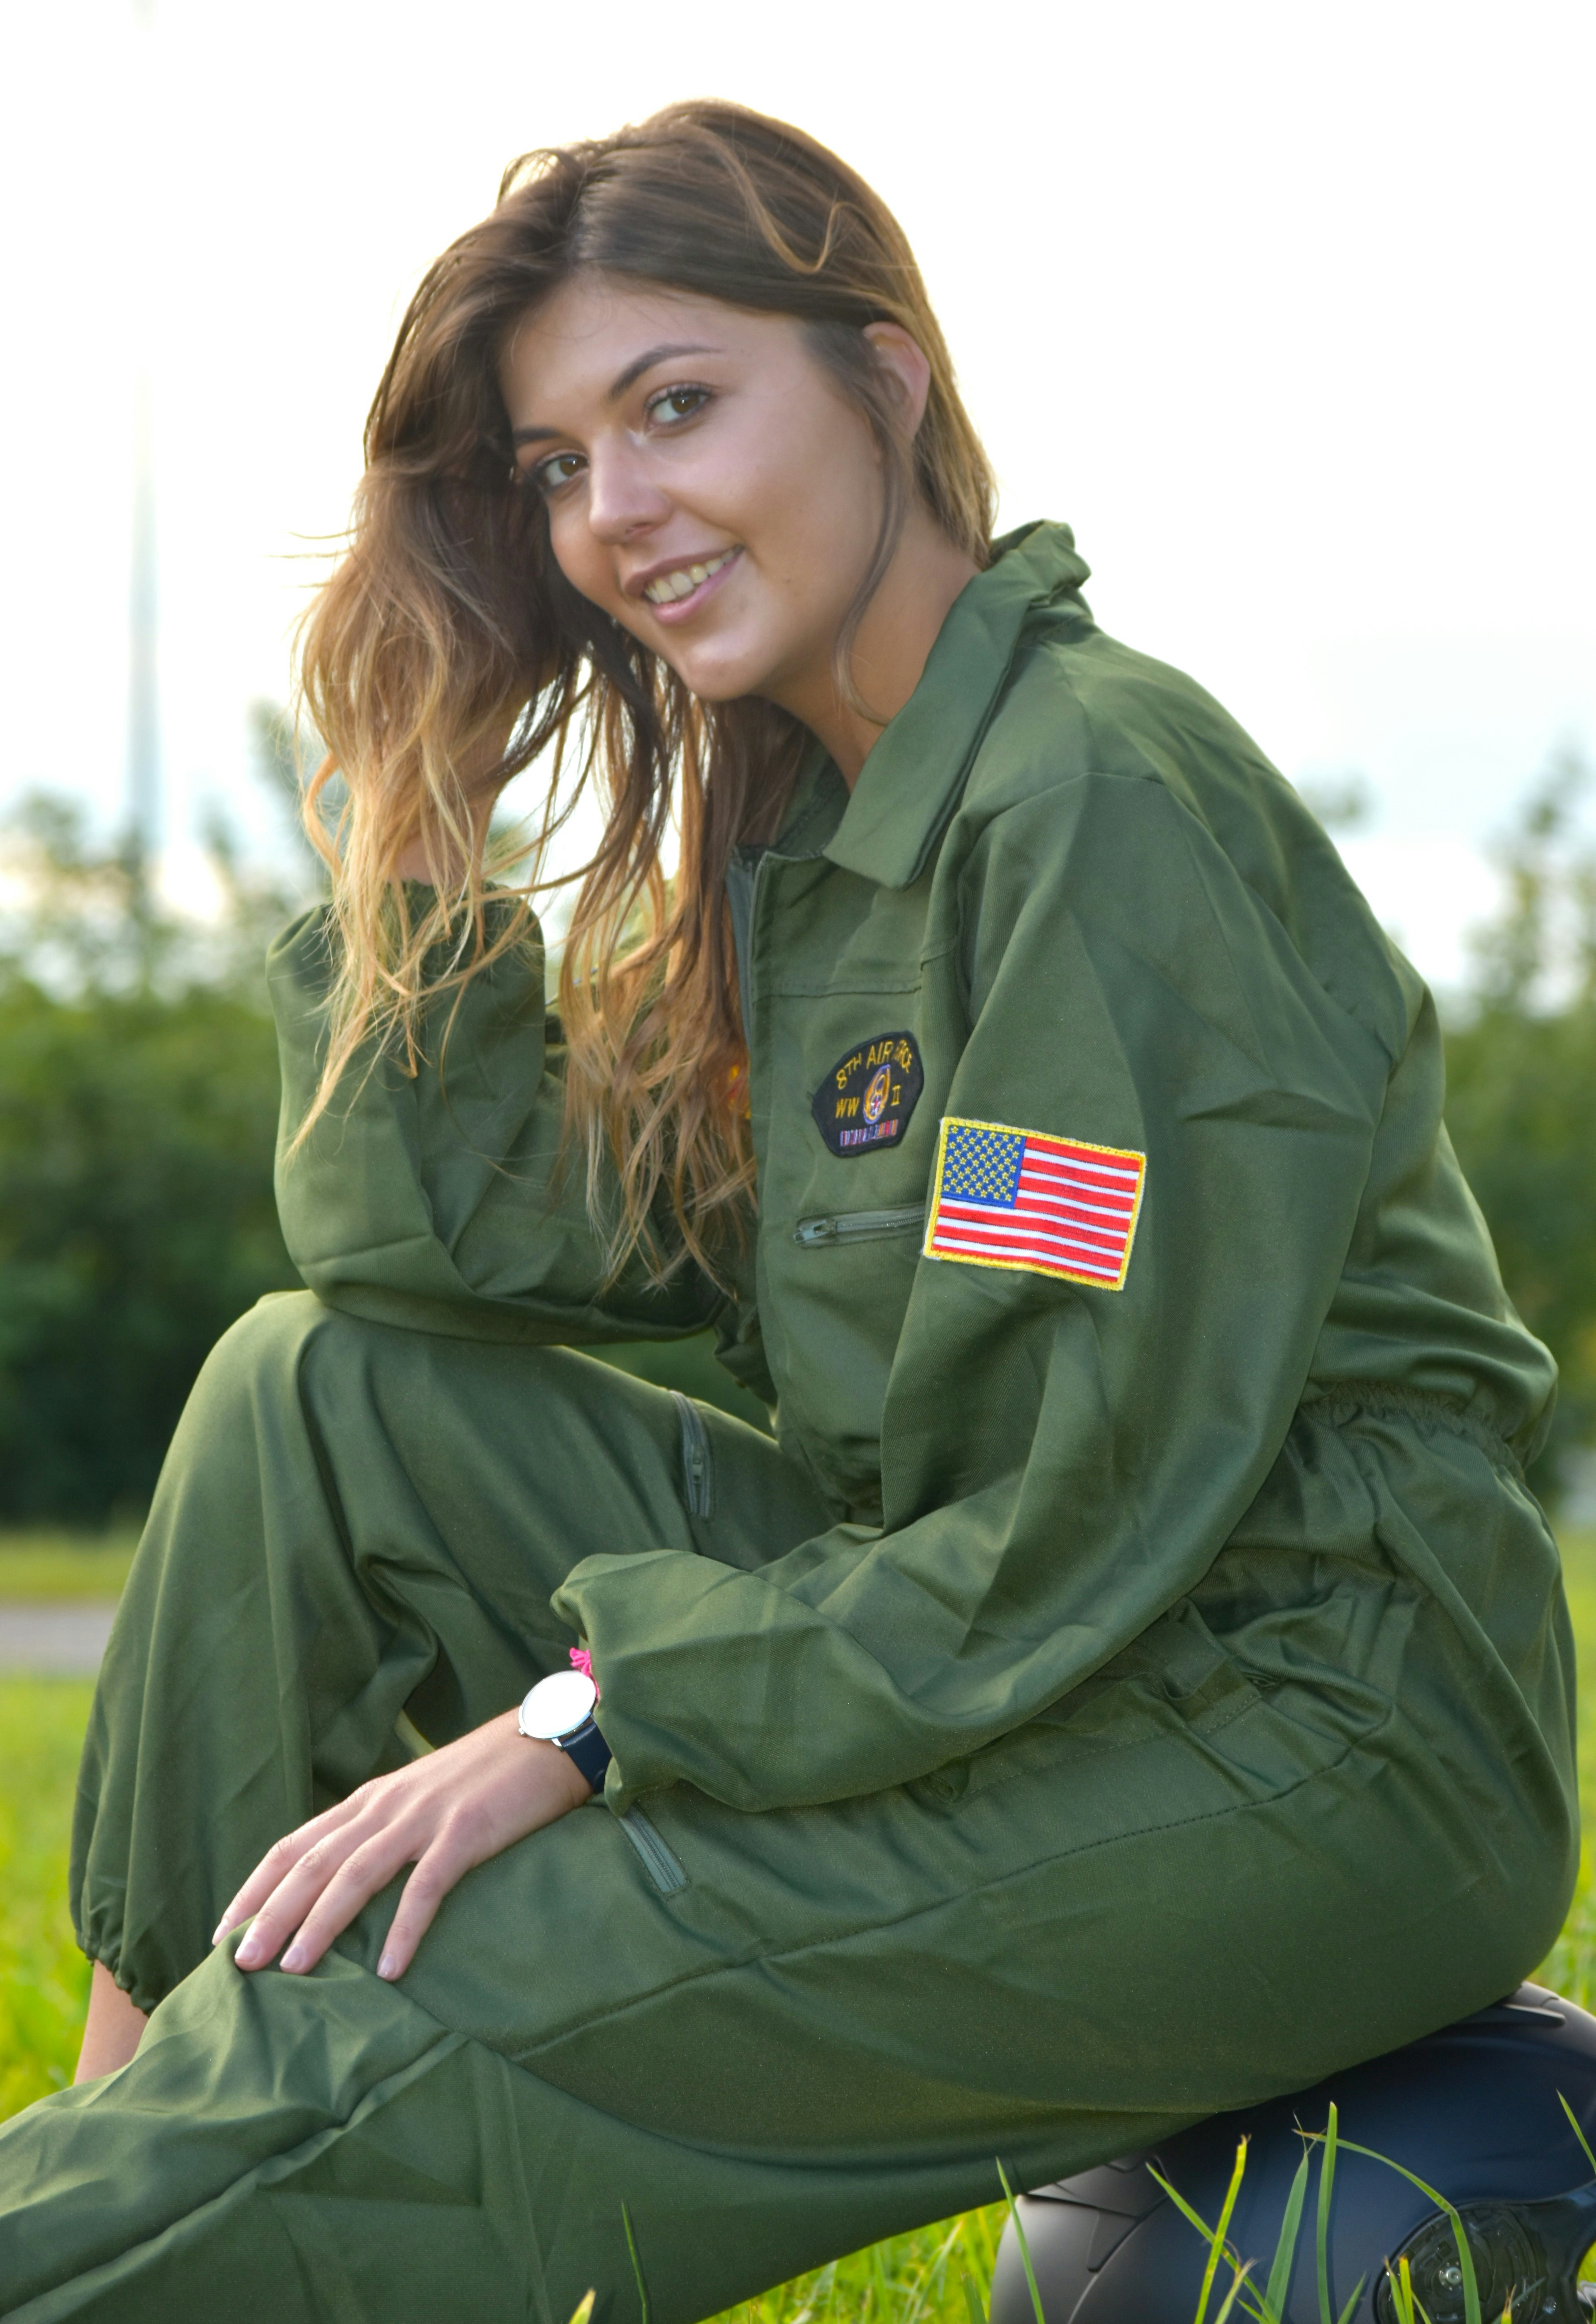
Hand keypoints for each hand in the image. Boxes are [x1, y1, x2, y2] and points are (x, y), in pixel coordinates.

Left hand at [214, 1709, 591, 1982]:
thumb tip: (341, 1883)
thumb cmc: (484, 1777)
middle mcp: (386, 1806)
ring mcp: (425, 1818)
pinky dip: (404, 1929)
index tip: (221, 1931)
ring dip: (321, 1924)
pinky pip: (426, 1887)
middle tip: (239, 1964)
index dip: (256, 1887)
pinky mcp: (466, 1832)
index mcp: (370, 1799)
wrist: (546, 1737)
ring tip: (293, 1970)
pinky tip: (389, 1970)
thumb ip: (380, 1831)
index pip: (295, 1844)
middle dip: (271, 1914)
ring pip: (356, 1874)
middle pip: (314, 1863)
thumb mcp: (418, 1797)